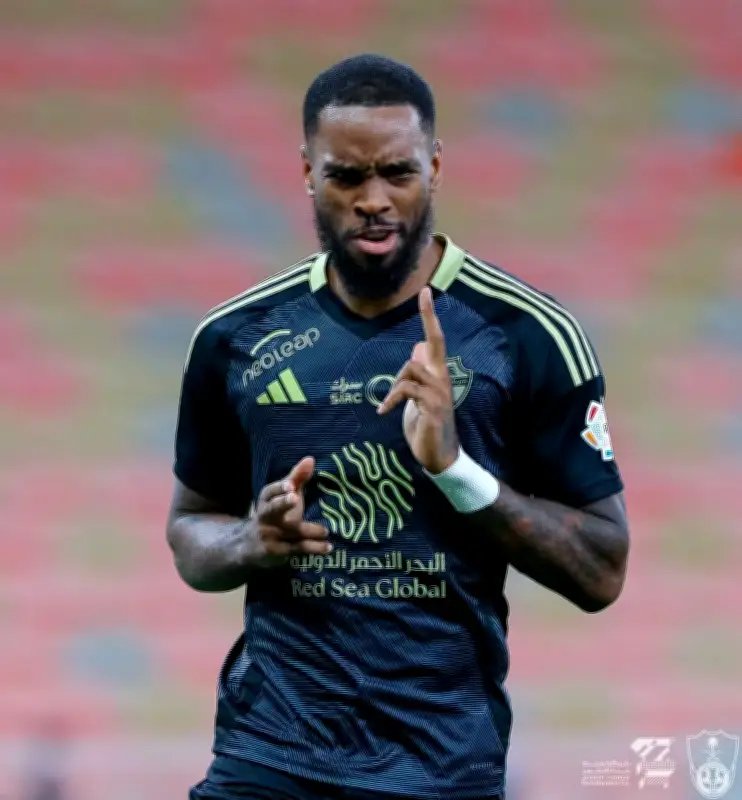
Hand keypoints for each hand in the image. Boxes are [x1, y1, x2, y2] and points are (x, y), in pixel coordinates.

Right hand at [244, 456, 330, 566]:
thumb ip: (297, 478)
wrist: (251, 545)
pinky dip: (314, 548)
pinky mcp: (277, 552)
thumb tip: (310, 459)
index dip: (280, 487)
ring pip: (292, 531)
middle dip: (283, 503)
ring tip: (326, 531)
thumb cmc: (275, 514)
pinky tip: (328, 546)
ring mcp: (269, 535)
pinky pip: (297, 548)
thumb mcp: (284, 496)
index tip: (291, 485)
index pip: (271, 491)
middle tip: (295, 497)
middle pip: (273, 509)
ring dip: (310, 530)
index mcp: (266, 499)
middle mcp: (265, 516)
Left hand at [377, 286, 458, 473]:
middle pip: (433, 343)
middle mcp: (442, 378)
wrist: (439, 455)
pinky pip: (406, 390)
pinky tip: (384, 411)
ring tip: (389, 403)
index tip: (426, 292)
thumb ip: (419, 373)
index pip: (436, 340)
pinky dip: (392, 399)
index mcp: (438, 374)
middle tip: (425, 291)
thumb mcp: (419, 395)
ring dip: (395, 384)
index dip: (430, 317)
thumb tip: (417, 349)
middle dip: (429, 317)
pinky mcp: (433, 407)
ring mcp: (439, 392)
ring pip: (411, 368)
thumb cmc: (427, 424)